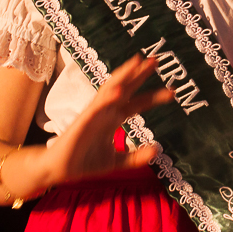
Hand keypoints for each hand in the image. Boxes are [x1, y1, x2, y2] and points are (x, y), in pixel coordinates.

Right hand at [39, 54, 173, 185]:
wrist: (60, 171)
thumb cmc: (85, 161)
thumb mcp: (117, 161)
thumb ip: (136, 157)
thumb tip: (157, 150)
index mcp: (114, 118)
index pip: (137, 103)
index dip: (153, 96)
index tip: (172, 92)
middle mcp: (105, 111)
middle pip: (126, 88)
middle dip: (140, 74)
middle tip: (156, 60)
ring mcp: (94, 114)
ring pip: (110, 89)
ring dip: (123, 75)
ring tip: (137, 63)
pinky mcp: (83, 121)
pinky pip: (96, 107)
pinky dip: (107, 98)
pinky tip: (118, 90)